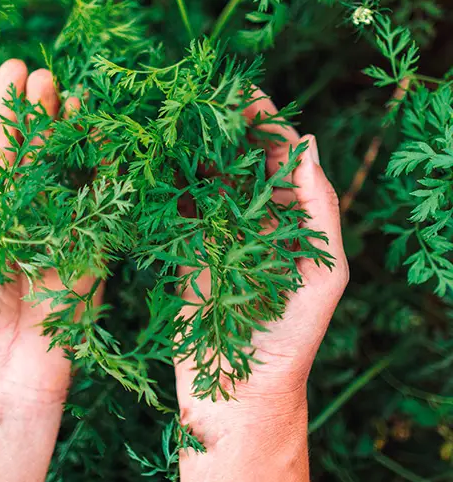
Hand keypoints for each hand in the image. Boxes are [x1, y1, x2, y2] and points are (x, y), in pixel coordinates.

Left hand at [0, 58, 94, 406]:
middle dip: (42, 114)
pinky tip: (109, 140)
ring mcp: (64, 229)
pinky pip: (103, 204)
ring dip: (76, 134)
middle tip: (47, 75)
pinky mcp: (94, 248)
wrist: (3, 377)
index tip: (13, 71)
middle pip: (39, 154)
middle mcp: (29, 214)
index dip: (4, 111)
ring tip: (79, 97)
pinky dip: (108, 171)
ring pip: (73, 171)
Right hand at [175, 91, 348, 481]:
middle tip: (203, 91)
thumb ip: (320, 209)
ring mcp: (217, 230)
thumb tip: (310, 144)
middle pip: (240, 158)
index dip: (266, 124)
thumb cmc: (291, 336)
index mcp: (291, 219)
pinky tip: (158, 154)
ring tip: (177, 112)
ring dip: (194, 145)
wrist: (238, 390)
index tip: (245, 93)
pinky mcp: (184, 247)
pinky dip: (169, 179)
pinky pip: (177, 205)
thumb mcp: (323, 273)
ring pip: (206, 176)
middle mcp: (254, 217)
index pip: (280, 158)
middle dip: (224, 124)